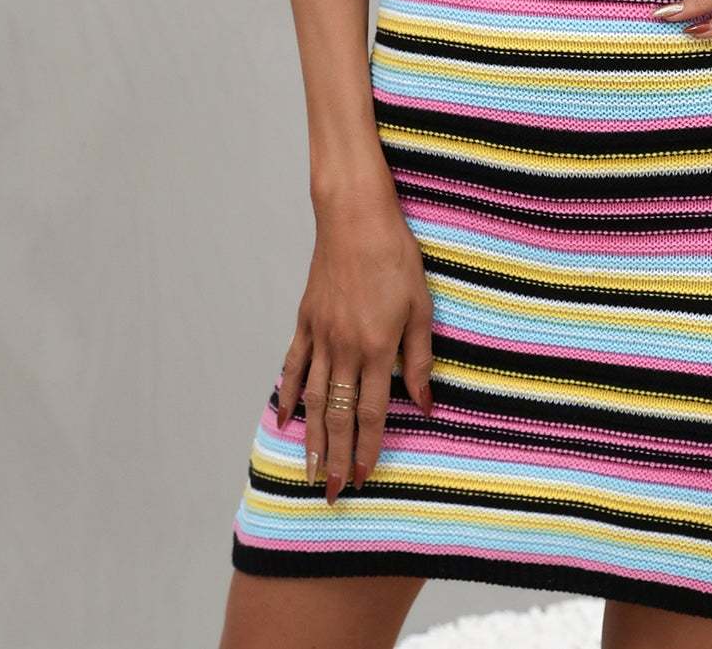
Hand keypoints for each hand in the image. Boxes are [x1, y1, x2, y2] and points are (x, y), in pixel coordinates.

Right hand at [273, 189, 435, 504]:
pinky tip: (287, 418)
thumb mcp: (421, 306)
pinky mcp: (306, 320)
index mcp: (376, 346)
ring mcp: (321, 335)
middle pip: (339, 416)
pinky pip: (295, 365)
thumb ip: (419, 357)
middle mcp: (344, 348)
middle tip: (332, 494)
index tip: (364, 478)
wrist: (355, 217)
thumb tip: (424, 403)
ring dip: (312, 437)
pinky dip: (290, 394)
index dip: (368, 449)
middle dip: (336, 458)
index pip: (371, 413)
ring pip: (315, 398)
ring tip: (310, 470)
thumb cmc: (396, 256)